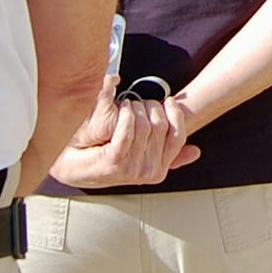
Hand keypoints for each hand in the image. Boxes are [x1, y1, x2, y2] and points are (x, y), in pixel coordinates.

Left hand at [50, 83, 200, 188]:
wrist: (75, 166)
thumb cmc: (107, 155)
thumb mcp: (142, 154)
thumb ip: (169, 154)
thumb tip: (196, 152)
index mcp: (159, 170)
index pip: (178, 136)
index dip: (175, 114)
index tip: (169, 100)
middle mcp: (148, 172)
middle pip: (160, 127)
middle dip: (151, 107)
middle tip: (139, 103)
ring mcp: (131, 169)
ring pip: (144, 126)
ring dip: (135, 109)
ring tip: (126, 107)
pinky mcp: (115, 162)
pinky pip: (128, 130)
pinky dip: (125, 115)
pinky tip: (122, 110)